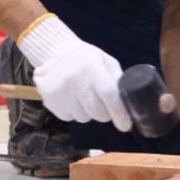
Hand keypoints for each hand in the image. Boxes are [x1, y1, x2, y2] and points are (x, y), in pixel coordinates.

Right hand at [17, 15, 131, 131]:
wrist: (54, 53)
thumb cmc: (86, 59)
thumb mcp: (105, 61)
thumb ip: (117, 80)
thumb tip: (130, 104)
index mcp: (92, 66)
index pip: (109, 94)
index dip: (119, 113)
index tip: (126, 126)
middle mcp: (75, 78)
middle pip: (97, 112)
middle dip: (104, 113)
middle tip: (101, 103)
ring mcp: (60, 90)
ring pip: (83, 118)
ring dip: (87, 112)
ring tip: (82, 95)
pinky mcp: (49, 100)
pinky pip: (68, 117)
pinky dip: (72, 111)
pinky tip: (70, 97)